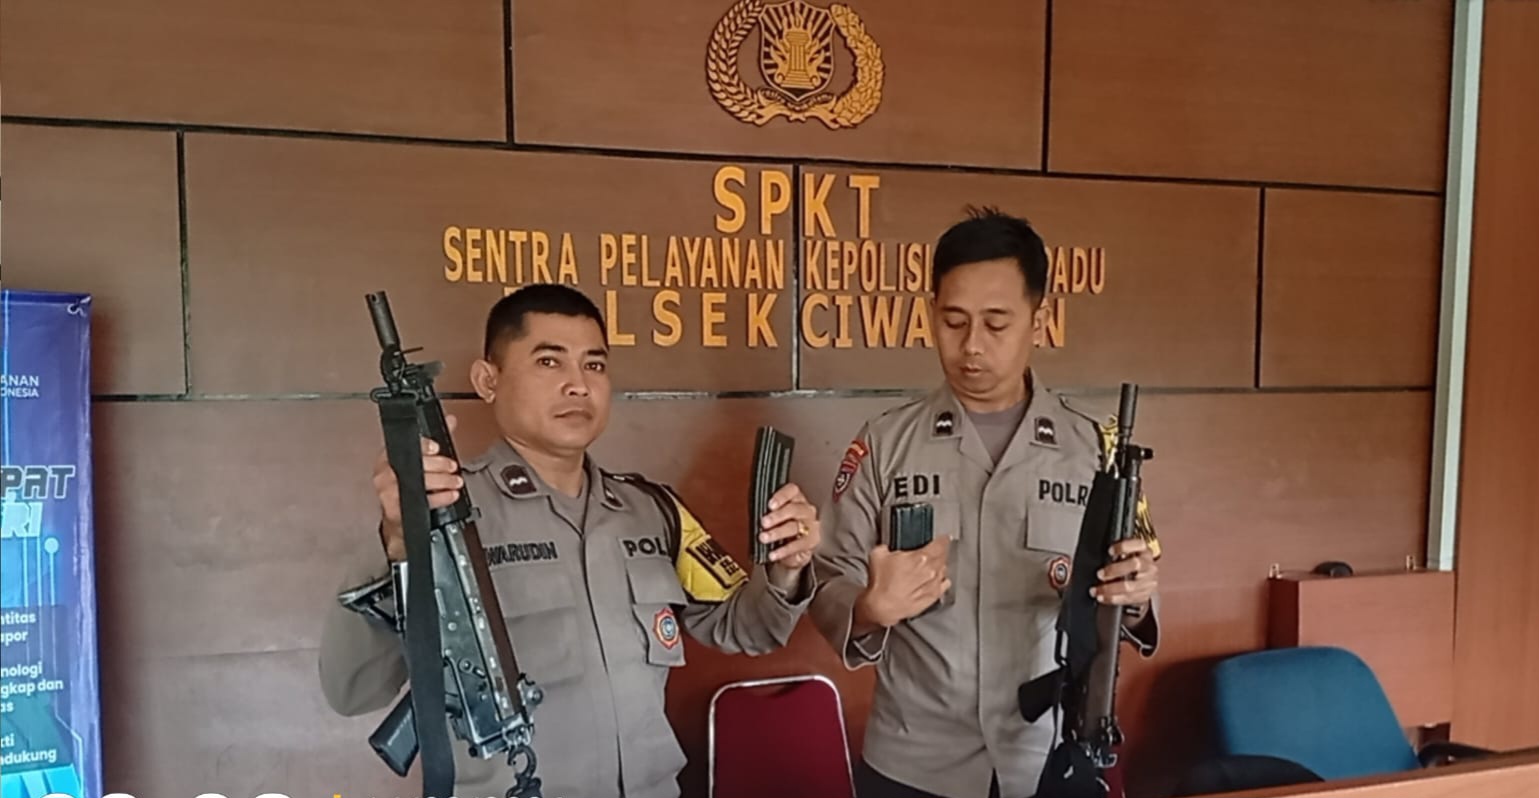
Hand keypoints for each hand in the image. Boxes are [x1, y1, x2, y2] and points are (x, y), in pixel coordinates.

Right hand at [373, 414, 462, 561]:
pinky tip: (450, 495)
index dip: (423, 445)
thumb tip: (451, 420)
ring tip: (456, 482)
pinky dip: (439, 498)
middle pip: (414, 464)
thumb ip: (434, 441)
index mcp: (389, 455)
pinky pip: (420, 501)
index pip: (404, 445)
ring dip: (443, 481)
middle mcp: (383, 471)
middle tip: (453, 467)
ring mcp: (386, 490)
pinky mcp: (393, 507)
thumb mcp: (419, 461)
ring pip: (418, 482)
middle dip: (439, 465)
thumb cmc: (407, 485)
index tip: (436, 448)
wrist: (398, 516)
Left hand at [758, 483, 821, 581]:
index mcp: (796, 498)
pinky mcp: (811, 542)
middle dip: (777, 516)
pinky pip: (797, 545)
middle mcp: (805, 510)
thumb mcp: (774, 516)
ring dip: (777, 533)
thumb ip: (767, 511)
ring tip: (764, 538)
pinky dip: (783, 550)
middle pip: (793, 509)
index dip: (781, 496)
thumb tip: (753, 512)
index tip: (770, 504)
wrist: (795, 550)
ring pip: (794, 527)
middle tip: (764, 522)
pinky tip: (773, 554)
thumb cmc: (782, 527)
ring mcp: (810, 525)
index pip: (792, 491)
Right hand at [855, 536, 951, 629]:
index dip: (943, 540)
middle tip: (939, 549)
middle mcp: (930, 570)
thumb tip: (888, 547)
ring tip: (935, 565)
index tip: (944, 538)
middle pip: (943, 557)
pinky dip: (942, 581)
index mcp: (920, 557)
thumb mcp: (877, 554)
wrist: (881, 607)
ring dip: (941, 566)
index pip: (940, 544)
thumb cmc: (880, 583)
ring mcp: (932, 585)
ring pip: (944, 571)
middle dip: (942, 552)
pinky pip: (944, 586)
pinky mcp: (932, 598)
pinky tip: (938, 580)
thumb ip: (887, 547)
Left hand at [1091, 537, 1157, 608]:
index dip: (1124, 546)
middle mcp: (1148, 565)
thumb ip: (1116, 553)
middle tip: (1100, 574)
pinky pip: (1129, 599)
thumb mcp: (1126, 552)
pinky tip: (1103, 598)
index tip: (1110, 551)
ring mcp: (1149, 581)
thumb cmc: (1131, 562)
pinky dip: (1113, 599)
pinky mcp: (1145, 595)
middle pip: (1134, 565)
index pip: (1138, 544)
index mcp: (1143, 550)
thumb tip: (1099, 557)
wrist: (1146, 578)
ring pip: (1130, 586)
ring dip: (1110, 589)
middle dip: (1115, 570)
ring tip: (1096, 590)